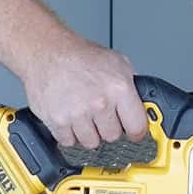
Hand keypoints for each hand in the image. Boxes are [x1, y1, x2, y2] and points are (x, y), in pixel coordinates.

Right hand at [20, 39, 149, 149]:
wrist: (47, 52)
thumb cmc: (80, 56)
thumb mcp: (117, 63)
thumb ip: (132, 86)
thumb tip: (145, 105)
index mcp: (119, 88)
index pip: (137, 127)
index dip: (136, 131)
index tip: (132, 131)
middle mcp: (99, 102)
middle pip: (113, 136)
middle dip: (108, 127)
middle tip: (100, 113)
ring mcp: (78, 114)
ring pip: (91, 142)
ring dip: (88, 132)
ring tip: (82, 112)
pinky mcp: (58, 121)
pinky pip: (69, 142)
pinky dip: (68, 133)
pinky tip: (69, 115)